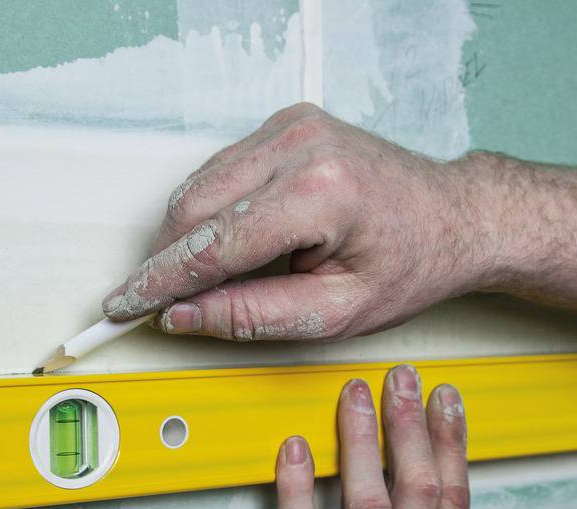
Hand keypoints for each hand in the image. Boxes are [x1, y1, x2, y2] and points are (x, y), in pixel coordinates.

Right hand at [101, 104, 497, 341]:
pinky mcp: (286, 124)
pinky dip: (210, 212)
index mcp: (319, 193)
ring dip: (187, 237)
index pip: (212, 244)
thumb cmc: (410, 263)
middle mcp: (300, 146)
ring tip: (210, 278)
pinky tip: (232, 243)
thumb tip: (183, 315)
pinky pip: (221, 171)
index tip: (123, 306)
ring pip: (199, 185)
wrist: (452, 216)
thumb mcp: (337, 312)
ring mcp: (291, 127)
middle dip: (167, 261)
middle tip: (157, 303)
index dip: (159, 281)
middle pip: (193, 208)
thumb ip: (253, 315)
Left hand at [273, 364, 497, 508]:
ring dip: (361, 441)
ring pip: (367, 498)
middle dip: (410, 423)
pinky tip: (292, 452)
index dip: (450, 444)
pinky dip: (296, 492)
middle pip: (417, 484)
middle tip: (402, 377)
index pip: (452, 497)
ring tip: (354, 395)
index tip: (448, 404)